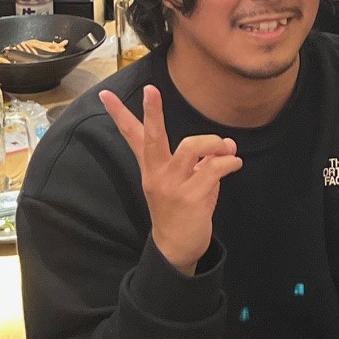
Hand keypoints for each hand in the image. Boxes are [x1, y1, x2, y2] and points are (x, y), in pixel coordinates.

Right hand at [101, 84, 243, 273]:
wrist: (176, 247)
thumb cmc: (182, 210)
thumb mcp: (188, 181)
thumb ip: (204, 160)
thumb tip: (228, 144)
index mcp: (151, 167)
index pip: (132, 136)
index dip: (119, 114)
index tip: (105, 93)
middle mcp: (157, 173)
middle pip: (152, 137)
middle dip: (152, 112)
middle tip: (150, 90)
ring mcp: (172, 185)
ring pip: (193, 147)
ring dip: (215, 143)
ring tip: (225, 149)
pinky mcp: (190, 197)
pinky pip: (214, 168)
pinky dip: (229, 162)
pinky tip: (234, 164)